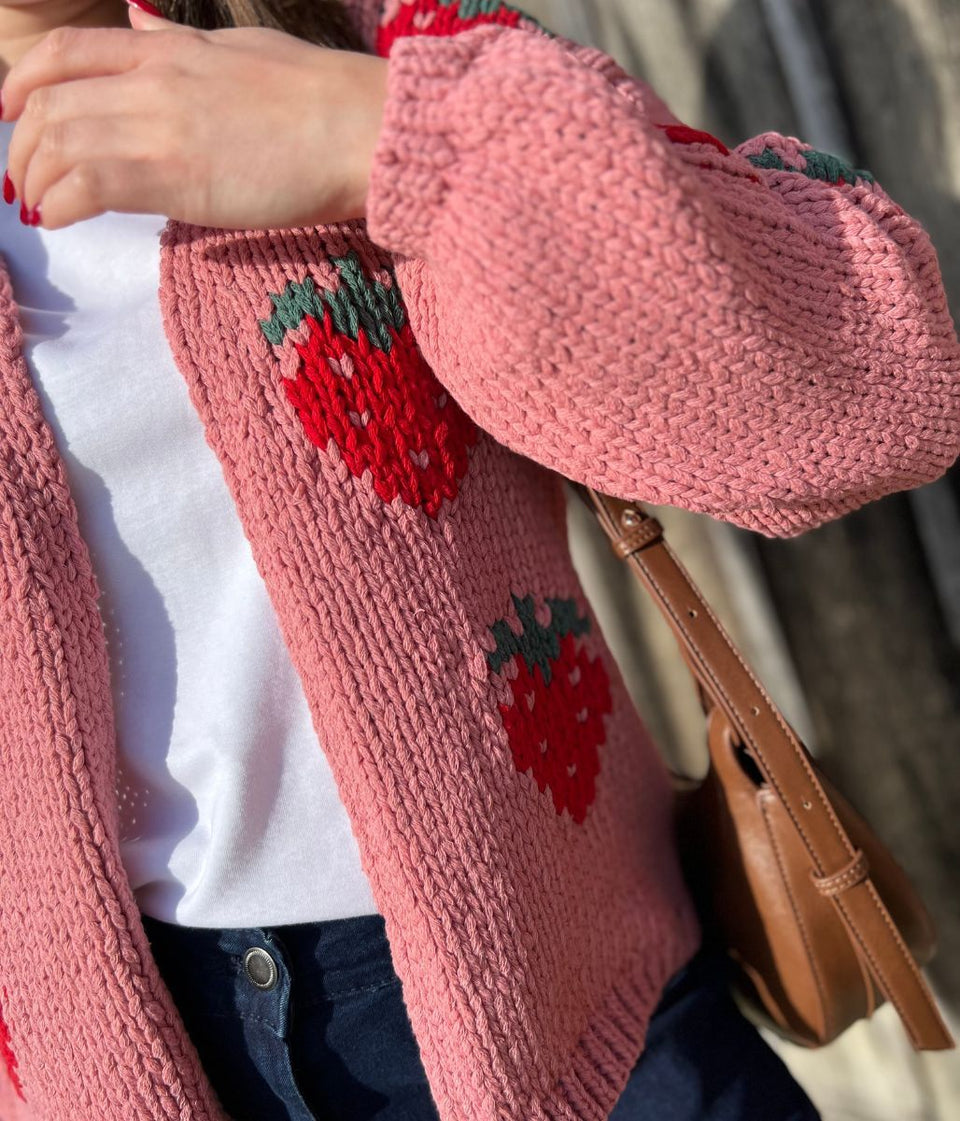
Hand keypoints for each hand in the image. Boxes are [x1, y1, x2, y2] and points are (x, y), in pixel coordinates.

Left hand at [0, 6, 389, 230]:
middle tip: (25, 181)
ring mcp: (159, 126)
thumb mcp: (240, 50)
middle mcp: (151, 81)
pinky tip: (58, 220)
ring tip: (39, 206)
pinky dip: (59, 204)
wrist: (357, 129)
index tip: (11, 114)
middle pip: (51, 105)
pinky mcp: (173, 176)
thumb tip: (144, 32)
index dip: (22, 83)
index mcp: (168, 50)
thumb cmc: (321, 96)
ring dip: (36, 180)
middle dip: (24, 146)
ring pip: (59, 144)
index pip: (67, 54)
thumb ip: (182, 48)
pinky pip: (87, 185)